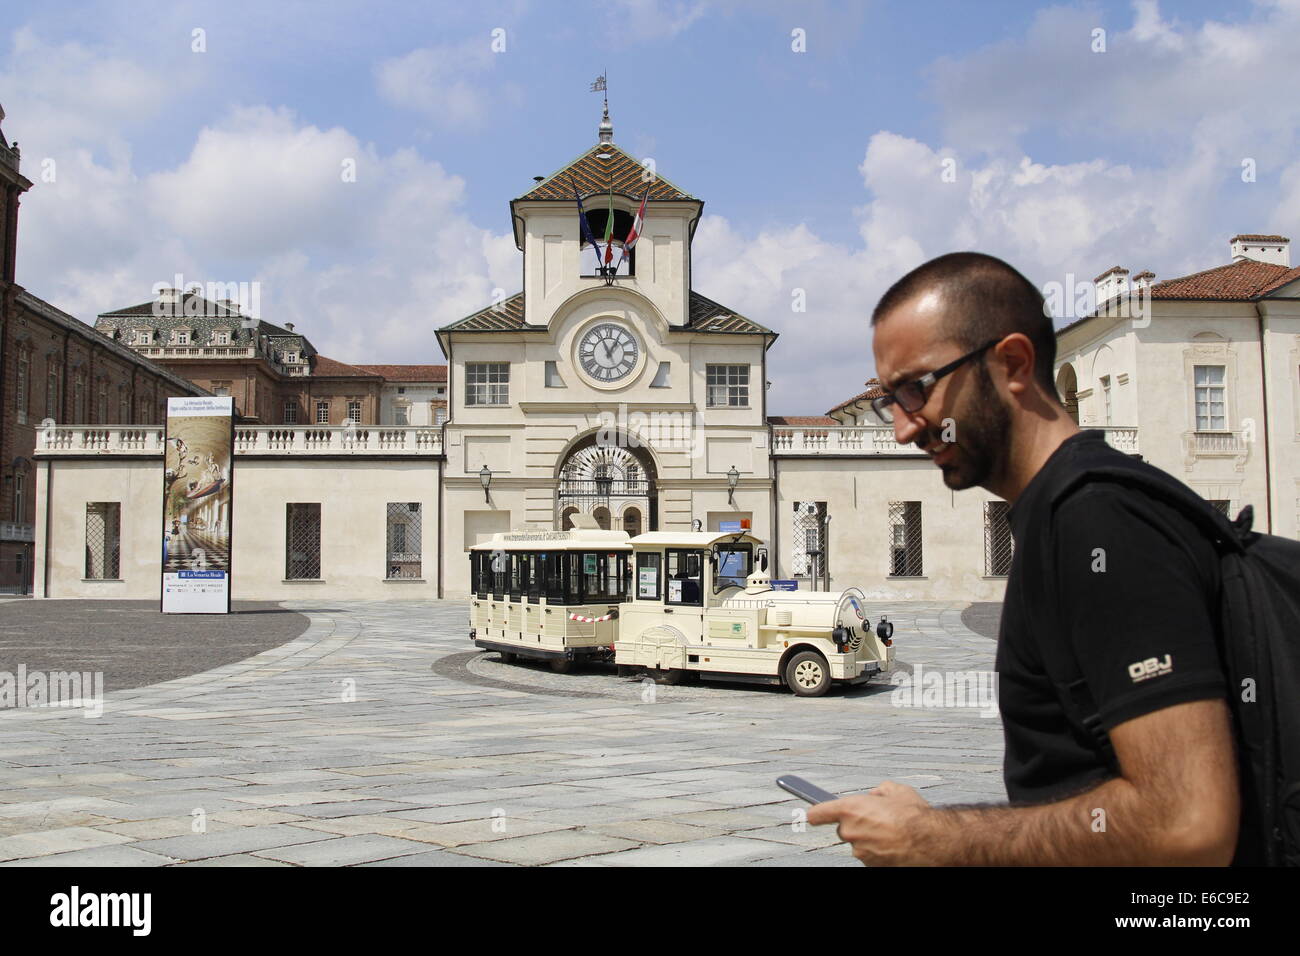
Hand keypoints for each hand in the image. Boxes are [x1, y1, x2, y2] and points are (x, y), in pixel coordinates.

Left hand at [806, 780, 935, 865]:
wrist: (932, 842)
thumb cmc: (914, 815)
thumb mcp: (896, 790)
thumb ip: (878, 791)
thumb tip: (874, 795)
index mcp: (850, 809)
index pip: (818, 813)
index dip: (816, 813)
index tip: (813, 814)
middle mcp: (850, 831)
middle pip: (843, 829)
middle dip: (857, 824)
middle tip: (877, 819)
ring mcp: (860, 851)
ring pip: (859, 843)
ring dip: (870, 838)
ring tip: (892, 832)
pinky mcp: (870, 865)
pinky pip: (870, 855)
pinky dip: (879, 850)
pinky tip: (895, 843)